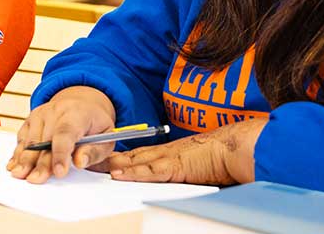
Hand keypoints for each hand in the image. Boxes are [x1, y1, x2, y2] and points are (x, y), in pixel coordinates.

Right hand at [7, 86, 116, 182]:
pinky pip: (22, 138)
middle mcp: (56, 110)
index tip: (59, 172)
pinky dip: (18, 153)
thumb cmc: (95, 126)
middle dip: (40, 162)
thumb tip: (79, 162)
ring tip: (20, 174)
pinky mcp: (30, 120)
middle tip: (36, 180)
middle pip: (45, 139)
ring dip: (25, 159)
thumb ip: (94, 151)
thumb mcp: (106, 138)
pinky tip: (15, 165)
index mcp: (78, 112)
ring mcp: (41, 114)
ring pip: (30, 139)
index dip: (61, 153)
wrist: (82, 105)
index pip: (66, 132)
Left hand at [94, 118, 264, 184]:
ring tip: (94, 167)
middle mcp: (164, 153)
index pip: (138, 155)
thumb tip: (177, 178)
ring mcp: (168, 159)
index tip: (103, 159)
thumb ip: (183, 170)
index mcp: (169, 152)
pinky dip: (134, 173)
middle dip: (108, 159)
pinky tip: (120, 176)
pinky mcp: (176, 166)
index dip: (120, 157)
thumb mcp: (196, 164)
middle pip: (130, 156)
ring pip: (135, 162)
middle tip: (87, 160)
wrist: (236, 147)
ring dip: (114, 166)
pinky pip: (151, 171)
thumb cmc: (222, 156)